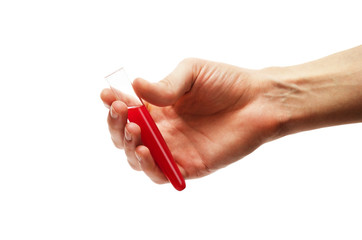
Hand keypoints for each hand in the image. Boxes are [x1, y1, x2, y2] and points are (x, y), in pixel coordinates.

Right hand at [100, 58, 283, 183]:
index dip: (114, 104)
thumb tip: (134, 87)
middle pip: (127, 137)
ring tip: (135, 130)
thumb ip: (164, 85)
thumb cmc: (226, 82)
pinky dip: (148, 167)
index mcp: (160, 108)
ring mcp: (175, 149)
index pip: (128, 110)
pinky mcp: (190, 165)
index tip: (107, 95)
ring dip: (128, 147)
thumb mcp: (191, 74)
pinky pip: (161, 174)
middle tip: (122, 111)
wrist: (258, 101)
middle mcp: (164, 130)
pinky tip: (146, 150)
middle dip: (116, 126)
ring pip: (138, 158)